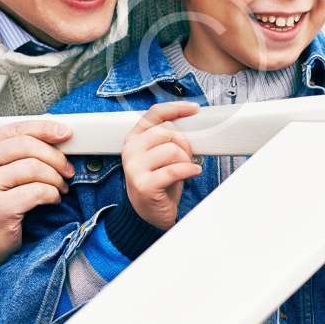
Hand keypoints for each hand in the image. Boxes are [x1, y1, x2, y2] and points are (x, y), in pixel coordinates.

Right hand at [0, 120, 74, 287]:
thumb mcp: (3, 169)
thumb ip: (23, 150)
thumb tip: (57, 133)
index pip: (17, 128)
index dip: (46, 129)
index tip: (66, 134)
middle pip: (27, 145)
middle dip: (55, 157)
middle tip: (67, 169)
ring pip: (34, 168)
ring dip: (56, 178)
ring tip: (60, 187)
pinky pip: (37, 191)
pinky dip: (52, 194)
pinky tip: (51, 199)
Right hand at [122, 101, 202, 229]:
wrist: (147, 215)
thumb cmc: (158, 183)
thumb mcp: (160, 156)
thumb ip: (167, 139)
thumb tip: (190, 125)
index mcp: (133, 139)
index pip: (154, 114)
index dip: (176, 108)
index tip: (194, 109)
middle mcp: (131, 151)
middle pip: (166, 132)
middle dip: (184, 143)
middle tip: (187, 156)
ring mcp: (135, 168)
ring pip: (172, 150)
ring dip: (185, 159)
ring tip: (185, 168)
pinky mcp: (144, 184)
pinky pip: (175, 170)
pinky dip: (189, 170)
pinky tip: (192, 172)